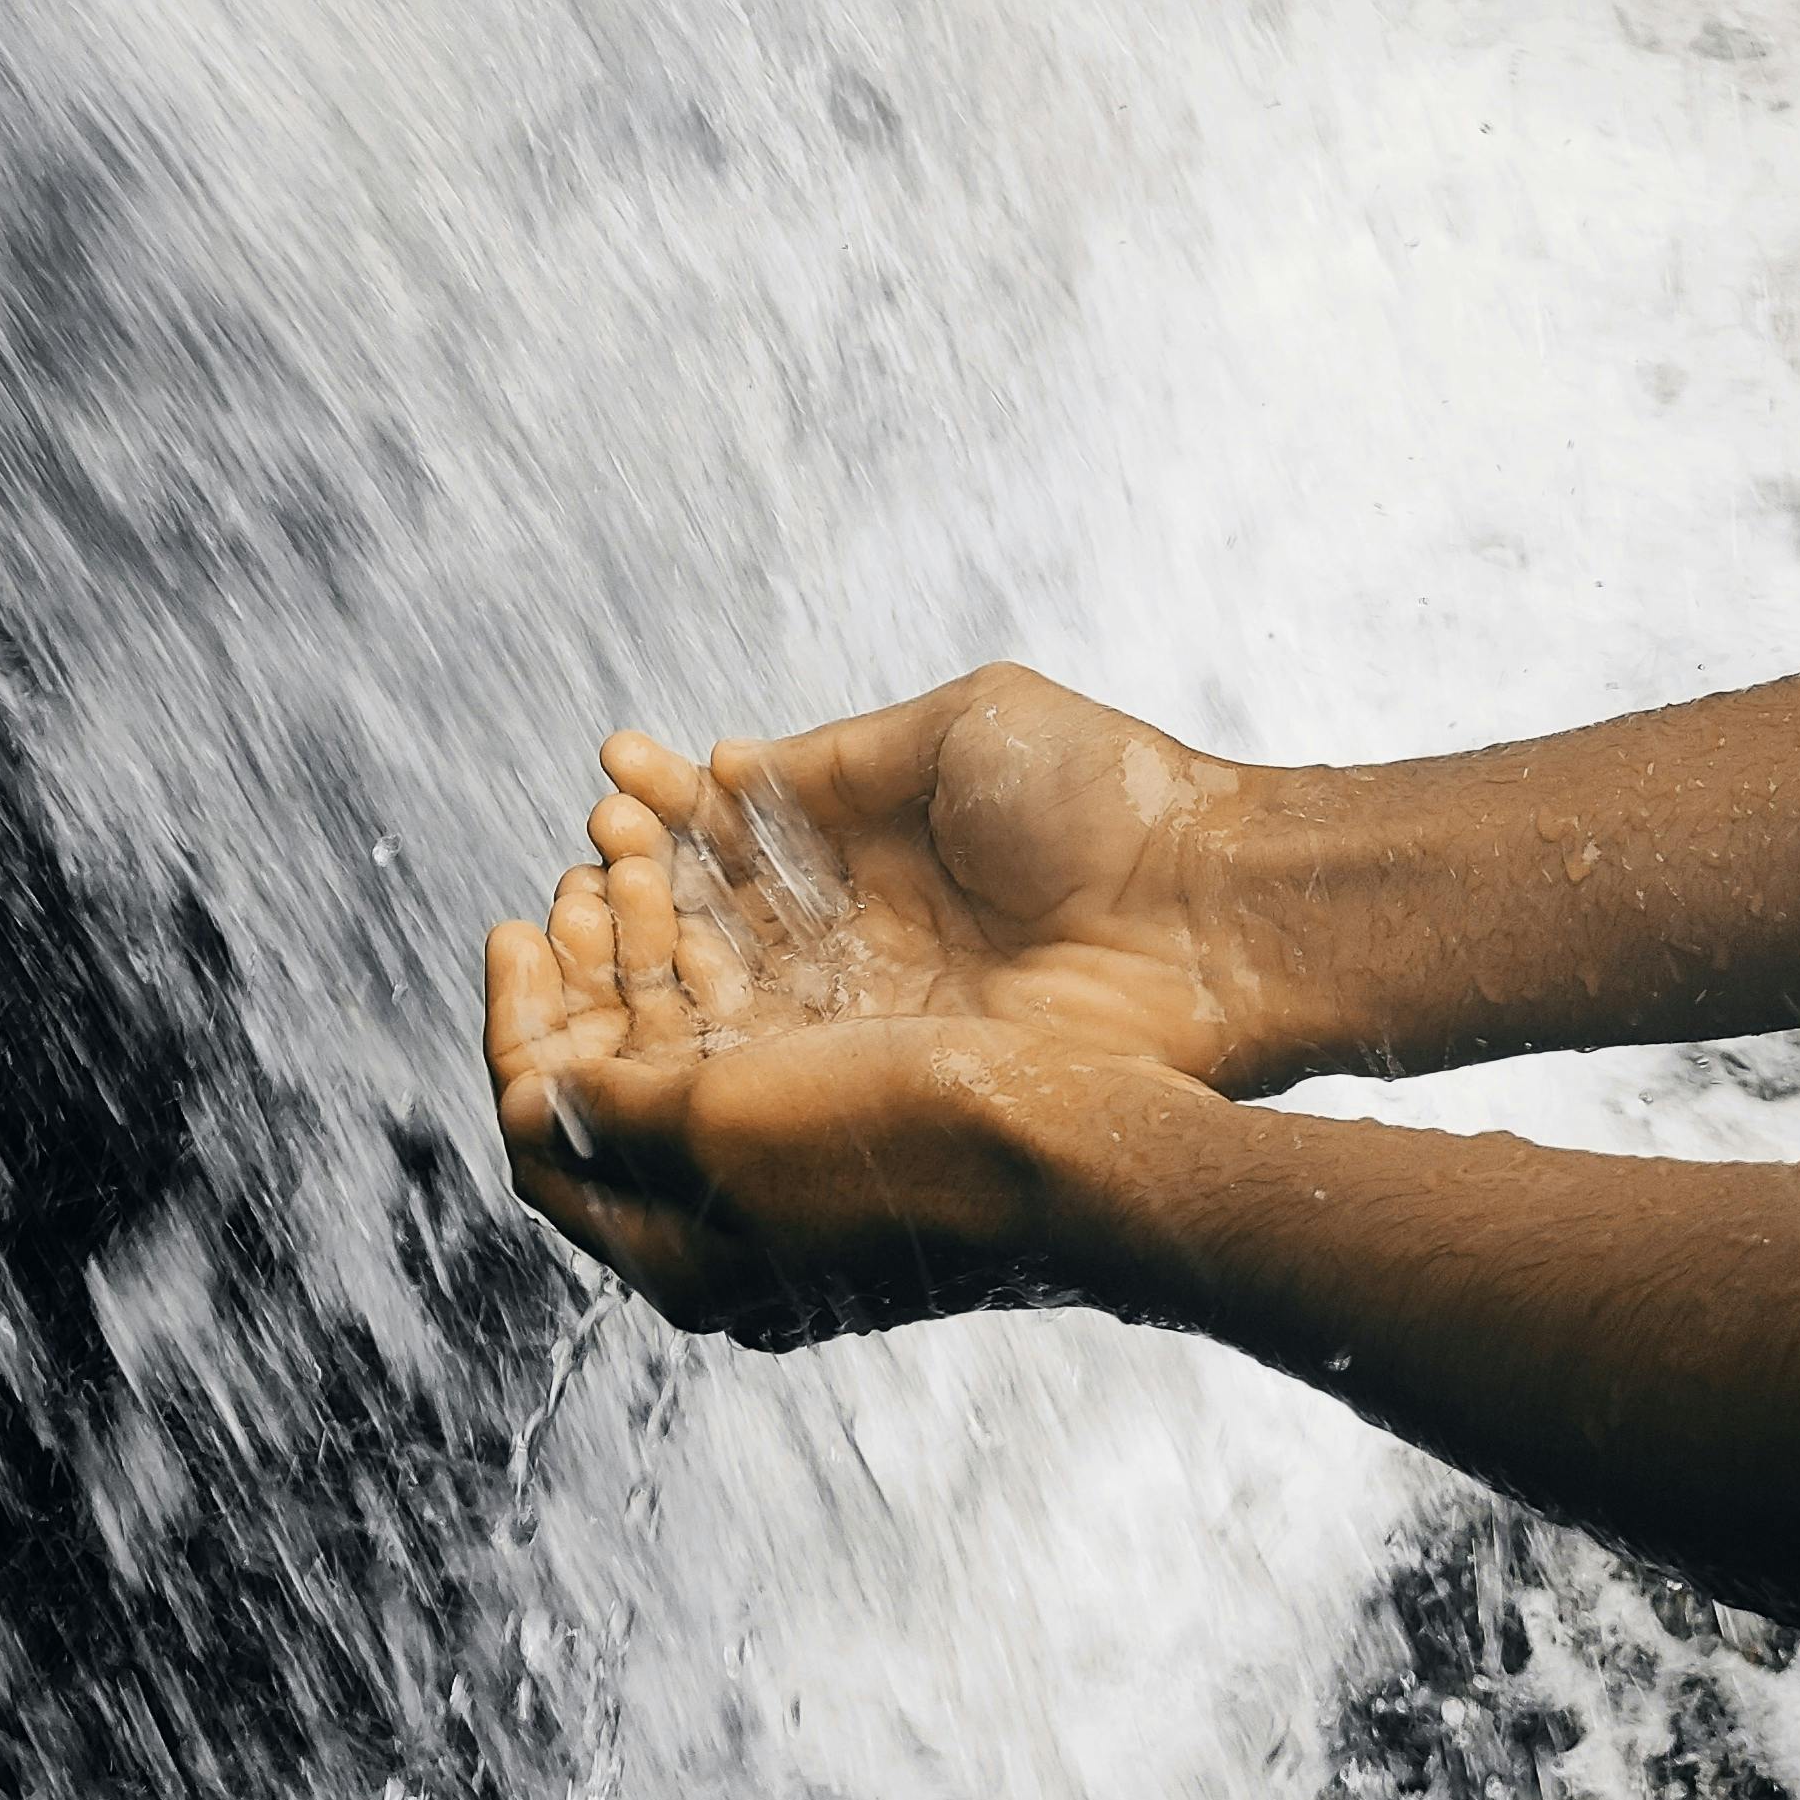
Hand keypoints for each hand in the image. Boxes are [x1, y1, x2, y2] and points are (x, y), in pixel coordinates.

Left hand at [481, 834, 1126, 1342]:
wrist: (1090, 1149)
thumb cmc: (910, 1145)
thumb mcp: (722, 1127)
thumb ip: (609, 1111)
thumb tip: (527, 1099)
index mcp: (688, 1255)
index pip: (549, 1137)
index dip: (519, 1023)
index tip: (519, 926)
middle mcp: (739, 1216)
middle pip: (617, 1078)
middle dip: (591, 962)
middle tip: (585, 874)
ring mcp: (808, 1159)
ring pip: (692, 1032)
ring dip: (655, 935)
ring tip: (643, 850)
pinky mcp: (872, 1099)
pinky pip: (769, 1009)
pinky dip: (732, 937)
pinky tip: (728, 873)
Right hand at [585, 664, 1276, 1089]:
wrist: (1212, 908)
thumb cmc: (1109, 797)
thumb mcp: (963, 725)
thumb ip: (838, 755)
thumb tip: (726, 769)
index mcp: (872, 848)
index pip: (739, 839)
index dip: (669, 815)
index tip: (614, 783)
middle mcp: (858, 935)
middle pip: (712, 920)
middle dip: (636, 883)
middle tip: (588, 847)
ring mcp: (868, 1010)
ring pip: (720, 992)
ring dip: (645, 947)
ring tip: (589, 894)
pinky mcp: (886, 1074)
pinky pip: (767, 1059)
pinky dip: (692, 1021)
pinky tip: (641, 972)